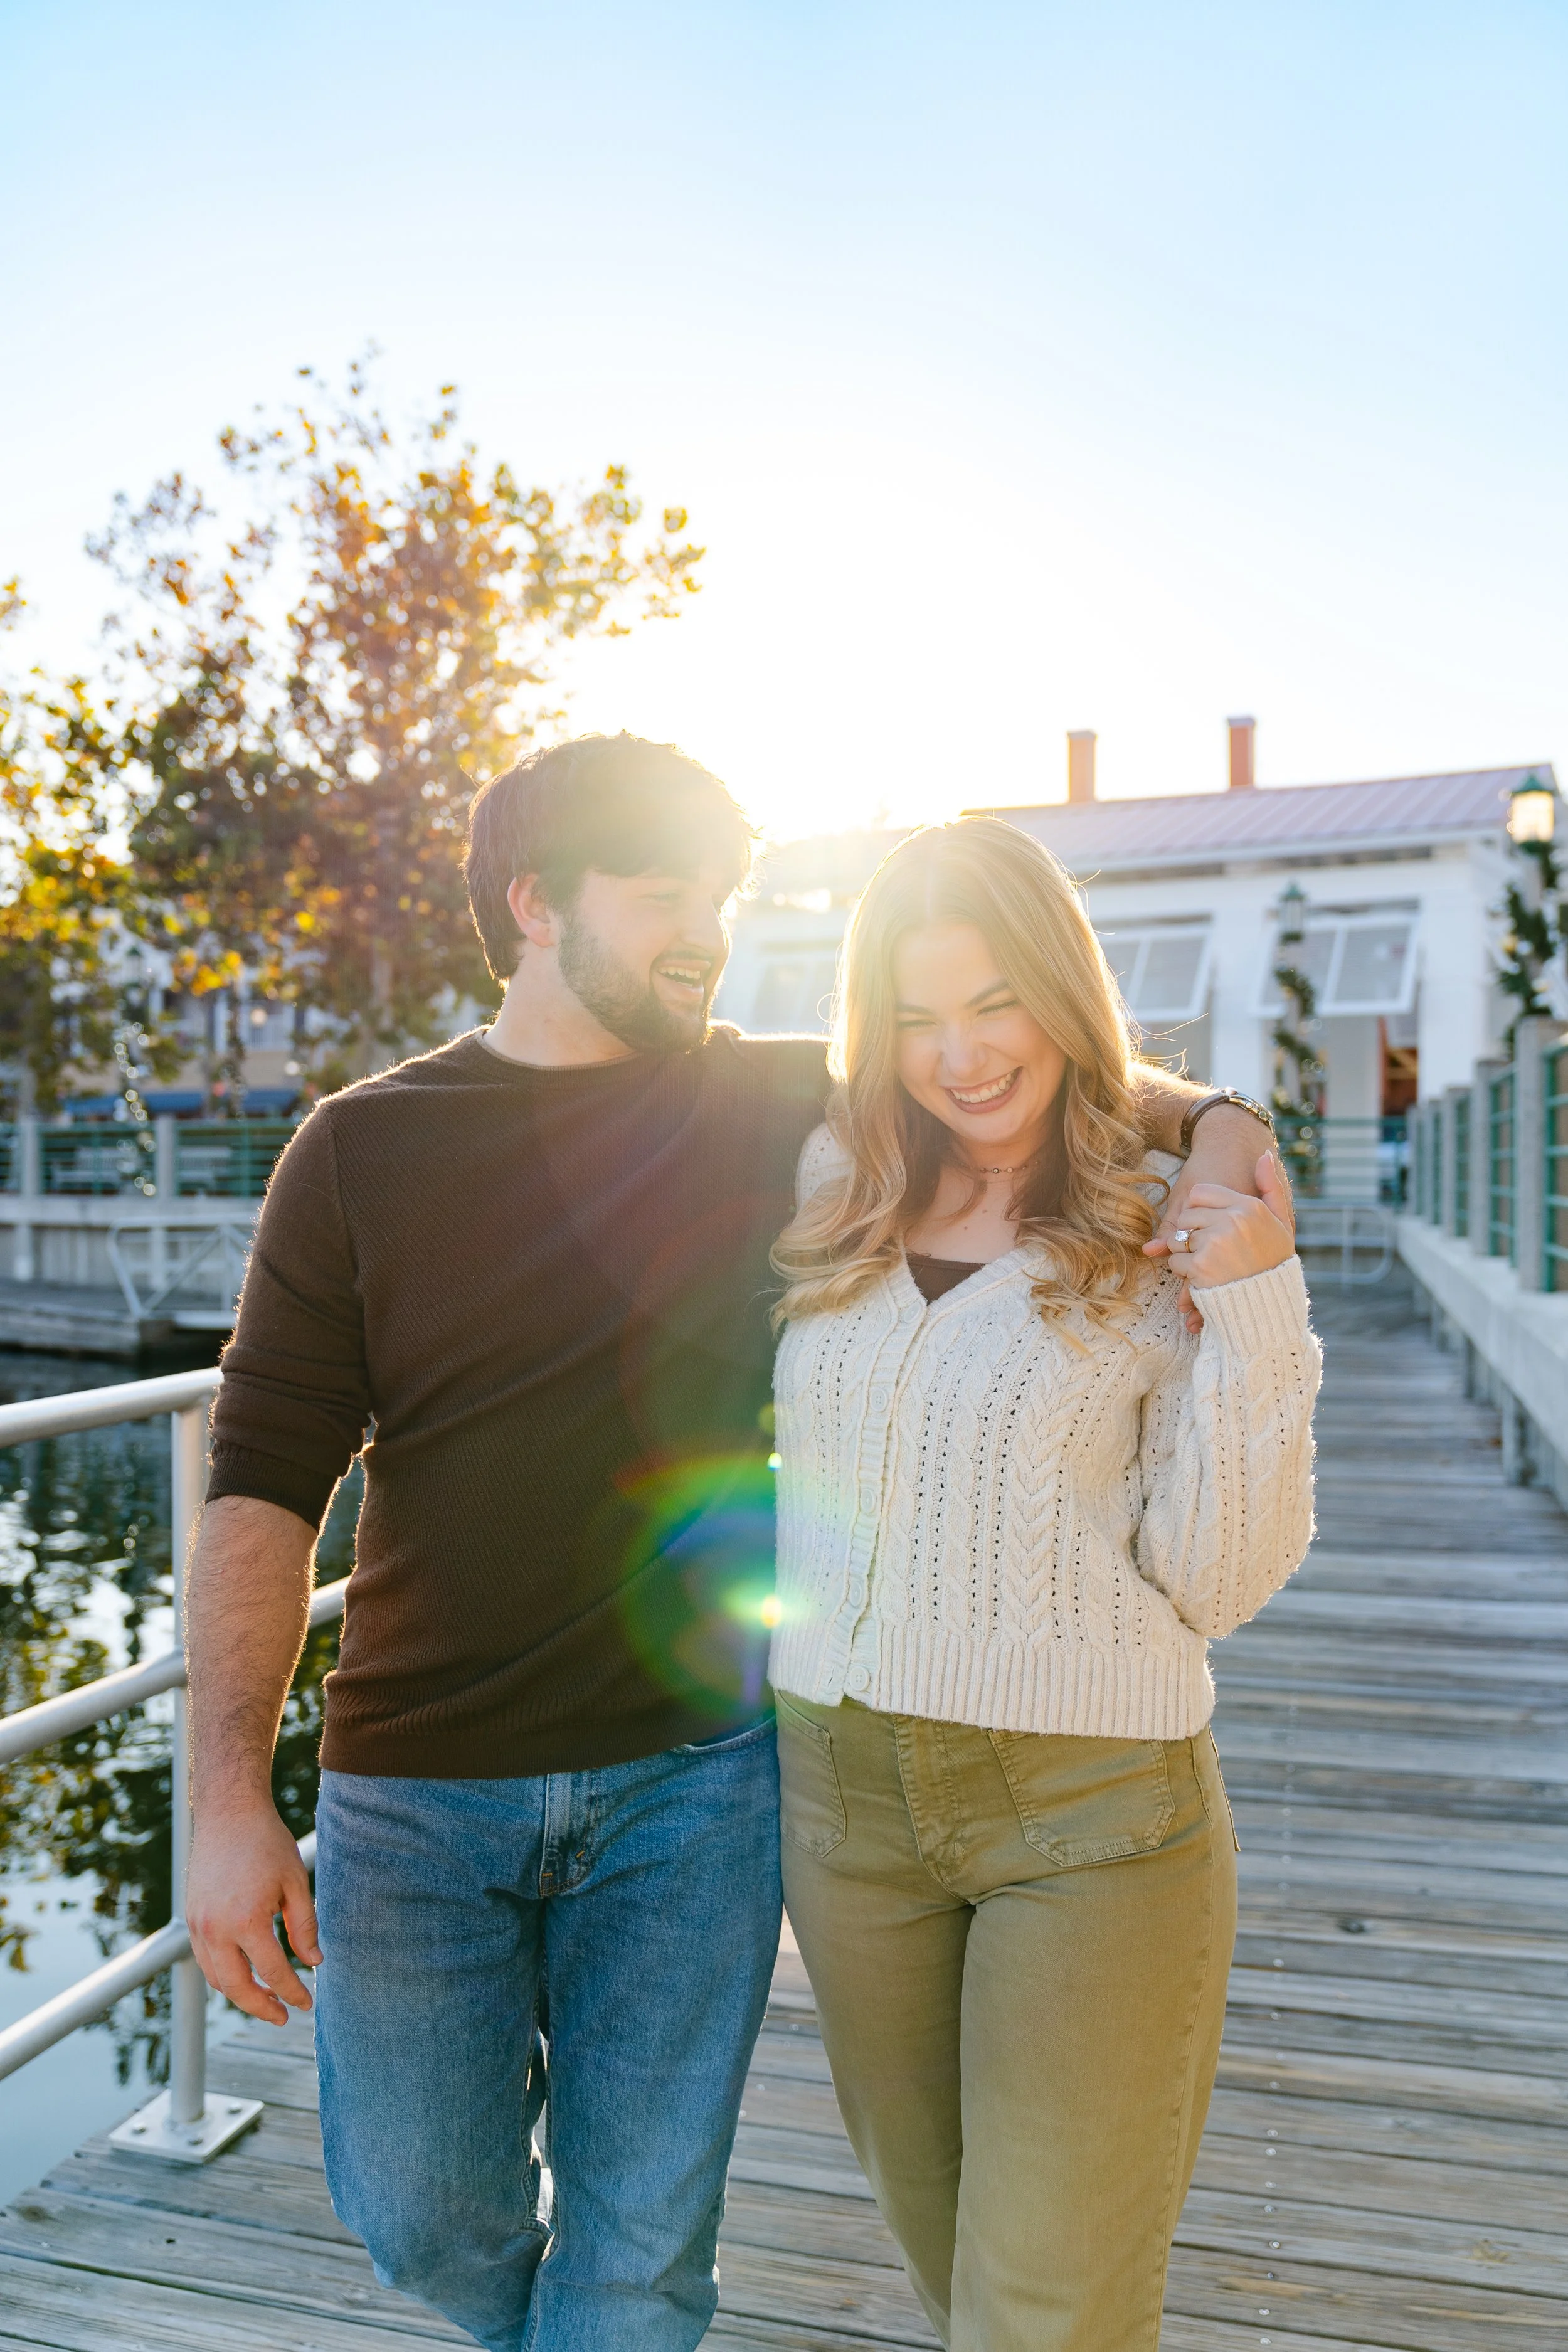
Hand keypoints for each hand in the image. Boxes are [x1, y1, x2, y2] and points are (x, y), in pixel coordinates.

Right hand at [186, 1800, 320, 2025]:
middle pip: (237, 1987)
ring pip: (216, 1978)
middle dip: (261, 2007)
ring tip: (266, 1999)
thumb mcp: (295, 1882)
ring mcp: (197, 1925)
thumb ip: (304, 1926)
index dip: (291, 1991)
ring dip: (241, 1994)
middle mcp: (215, 1929)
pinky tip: (245, 1974)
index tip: (307, 2003)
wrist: (229, 1814)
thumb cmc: (267, 1843)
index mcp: (245, 1921)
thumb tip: (313, 1962)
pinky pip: (205, 1960)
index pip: (272, 1971)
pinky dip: (224, 1974)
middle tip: (283, 2016)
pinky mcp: (190, 1918)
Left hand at [1149, 1111, 1295, 1330]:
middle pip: (1187, 1215)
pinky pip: (1176, 1262)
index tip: (1211, 1225)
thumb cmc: (1275, 1262)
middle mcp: (1233, 1220)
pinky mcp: (1202, 1265)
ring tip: (1212, 1266)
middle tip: (1212, 1250)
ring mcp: (1217, 1242)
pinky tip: (1206, 1280)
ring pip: (1178, 1239)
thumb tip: (1262, 1154)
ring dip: (1187, 1254)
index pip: (1200, 1192)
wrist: (1271, 1306)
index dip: (1200, 1210)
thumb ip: (1270, 1186)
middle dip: (1192, 1233)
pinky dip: (1185, 1274)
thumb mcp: (1280, 1222)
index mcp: (1250, 1206)